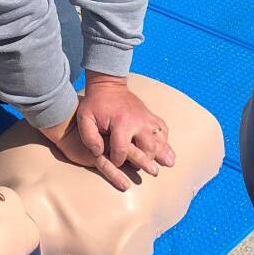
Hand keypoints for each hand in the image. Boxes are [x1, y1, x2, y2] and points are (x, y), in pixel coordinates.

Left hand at [76, 73, 175, 189]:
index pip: (122, 150)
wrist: (108, 85)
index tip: (114, 162)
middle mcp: (137, 121)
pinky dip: (165, 139)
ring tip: (168, 163)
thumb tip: (99, 153)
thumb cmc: (95, 104)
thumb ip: (89, 137)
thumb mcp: (85, 118)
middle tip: (144, 169)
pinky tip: (165, 148)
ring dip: (162, 152)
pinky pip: (163, 129)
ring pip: (159, 140)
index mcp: (121, 123)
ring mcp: (146, 118)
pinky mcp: (150, 115)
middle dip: (145, 161)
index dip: (118, 160)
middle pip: (147, 148)